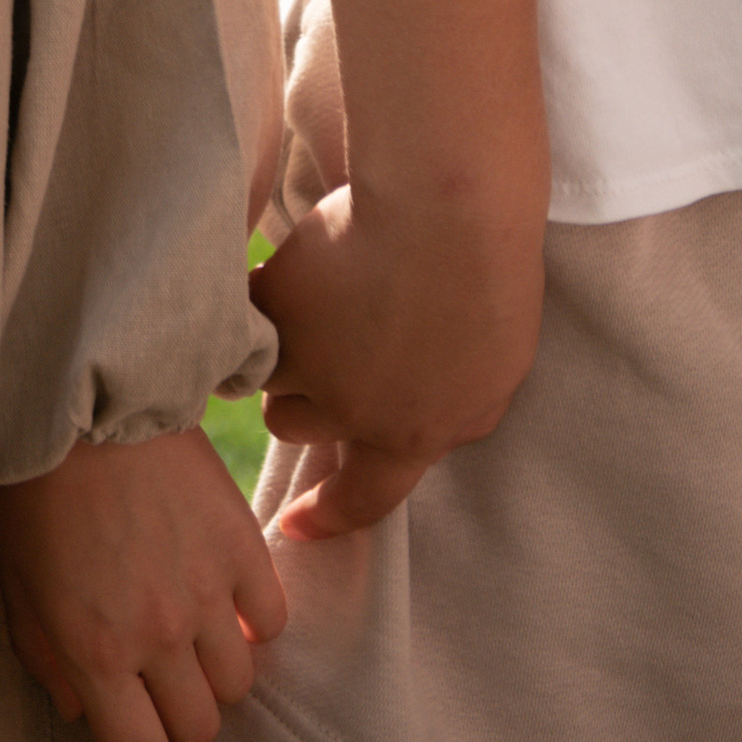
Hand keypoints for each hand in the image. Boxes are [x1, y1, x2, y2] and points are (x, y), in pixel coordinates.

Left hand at [0, 427, 285, 741]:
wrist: (80, 390)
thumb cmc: (32, 483)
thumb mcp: (14, 580)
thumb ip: (45, 657)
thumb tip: (81, 714)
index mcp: (94, 649)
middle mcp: (155, 632)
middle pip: (200, 726)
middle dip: (179, 720)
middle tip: (159, 688)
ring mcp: (205, 590)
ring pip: (239, 681)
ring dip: (214, 671)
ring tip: (189, 634)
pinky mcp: (240, 544)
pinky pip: (269, 618)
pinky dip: (250, 619)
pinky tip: (222, 594)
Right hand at [253, 179, 541, 539]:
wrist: (447, 215)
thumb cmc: (491, 282)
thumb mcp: (494, 374)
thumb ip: (449, 410)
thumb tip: (415, 423)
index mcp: (414, 434)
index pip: (364, 499)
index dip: (324, 517)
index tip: (292, 526)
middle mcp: (351, 412)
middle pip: (292, 424)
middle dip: (298, 392)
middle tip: (316, 346)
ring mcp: (306, 360)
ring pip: (263, 370)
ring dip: (274, 343)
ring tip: (305, 296)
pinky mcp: (274, 306)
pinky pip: (247, 308)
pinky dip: (258, 290)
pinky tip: (288, 261)